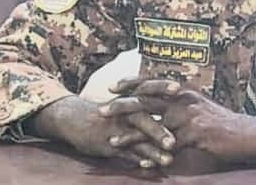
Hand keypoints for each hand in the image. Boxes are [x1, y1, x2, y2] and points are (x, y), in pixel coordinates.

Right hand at [31, 95, 174, 166]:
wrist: (75, 117)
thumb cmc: (108, 109)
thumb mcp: (126, 99)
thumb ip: (146, 100)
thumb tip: (171, 101)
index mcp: (130, 97)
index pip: (148, 89)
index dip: (162, 87)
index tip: (180, 89)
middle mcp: (124, 112)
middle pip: (143, 118)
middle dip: (160, 129)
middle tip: (176, 139)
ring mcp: (116, 128)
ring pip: (136, 139)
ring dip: (153, 150)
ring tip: (169, 159)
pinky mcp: (108, 143)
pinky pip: (125, 153)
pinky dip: (137, 160)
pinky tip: (149, 167)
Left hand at [108, 78, 255, 163]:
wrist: (244, 133)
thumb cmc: (220, 122)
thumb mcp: (198, 108)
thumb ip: (178, 108)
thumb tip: (161, 110)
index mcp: (182, 92)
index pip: (153, 84)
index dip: (132, 84)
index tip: (113, 86)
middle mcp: (183, 100)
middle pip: (147, 100)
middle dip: (122, 105)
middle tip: (101, 110)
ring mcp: (189, 117)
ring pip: (154, 125)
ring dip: (131, 136)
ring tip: (112, 142)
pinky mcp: (195, 134)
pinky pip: (169, 147)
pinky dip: (153, 156)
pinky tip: (140, 163)